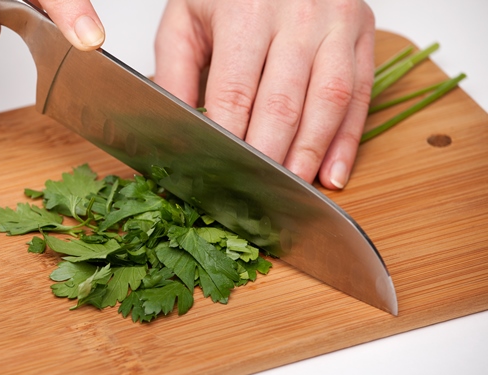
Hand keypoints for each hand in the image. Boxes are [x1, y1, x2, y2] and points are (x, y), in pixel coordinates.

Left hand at [154, 0, 375, 188]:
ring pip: (328, 102)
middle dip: (270, 158)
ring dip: (311, 154)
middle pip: (283, 104)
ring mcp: (336, 23)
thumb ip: (175, 70)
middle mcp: (297, 16)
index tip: (222, 175)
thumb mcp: (186, 15)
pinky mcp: (362, 32)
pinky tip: (333, 171)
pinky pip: (360, 94)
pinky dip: (348, 140)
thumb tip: (178, 129)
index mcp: (245, 11)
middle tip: (258, 195)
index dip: (230, 141)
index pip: (236, 93)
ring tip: (295, 190)